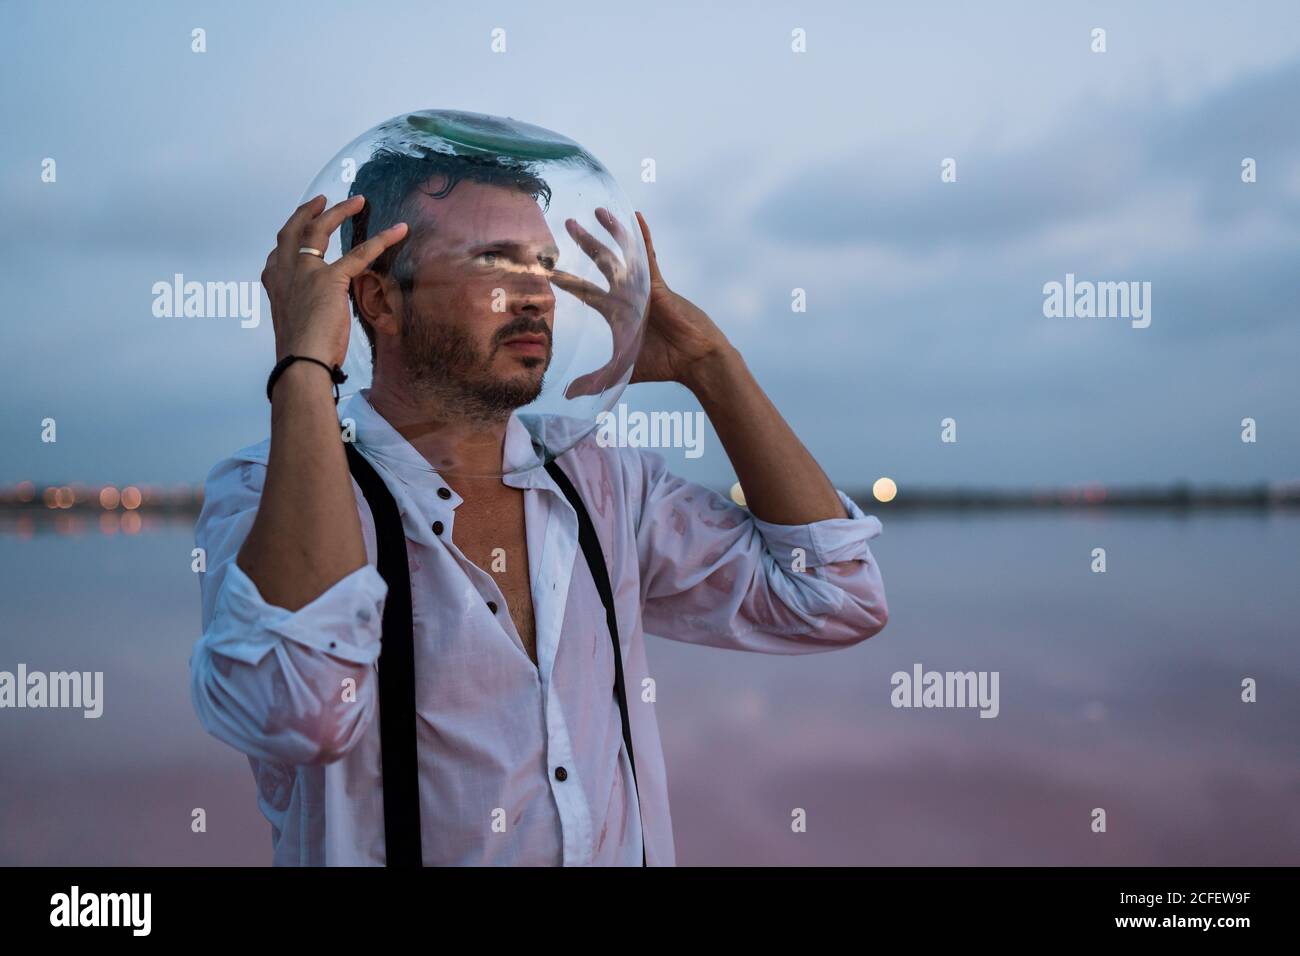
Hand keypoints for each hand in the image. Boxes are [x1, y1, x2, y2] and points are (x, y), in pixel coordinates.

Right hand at [260, 194, 407, 366]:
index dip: (291, 235)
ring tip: (358, 202)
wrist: (300, 361)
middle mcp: (284, 271)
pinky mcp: (329, 279)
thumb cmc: (300, 352)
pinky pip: (359, 253)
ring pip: (320, 229)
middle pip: (295, 229)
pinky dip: (382, 240)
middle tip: (323, 201)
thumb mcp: (295, 323)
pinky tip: (398, 230)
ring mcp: (305, 271)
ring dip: (340, 211)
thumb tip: (317, 314)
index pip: (280, 251)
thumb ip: (303, 308)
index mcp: (274, 282)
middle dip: (308, 211)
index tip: (301, 223)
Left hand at [552, 209, 728, 397]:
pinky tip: (636, 216)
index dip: (567, 280)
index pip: (585, 291)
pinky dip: (642, 237)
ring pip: (623, 253)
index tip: (549, 268)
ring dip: (612, 231)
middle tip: (567, 223)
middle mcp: (628, 294)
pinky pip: (647, 256)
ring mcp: (643, 286)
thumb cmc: (663, 363)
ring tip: (598, 210)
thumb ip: (594, 380)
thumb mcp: (620, 371)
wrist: (693, 360)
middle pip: (601, 263)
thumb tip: (567, 394)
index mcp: (618, 311)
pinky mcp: (658, 284)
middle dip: (585, 242)